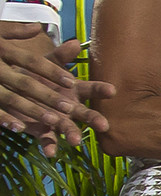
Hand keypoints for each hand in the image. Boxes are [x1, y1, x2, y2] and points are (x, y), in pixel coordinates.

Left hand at [0, 27, 112, 154]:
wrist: (13, 88)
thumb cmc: (32, 74)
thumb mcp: (44, 62)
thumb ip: (59, 56)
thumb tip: (75, 42)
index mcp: (72, 88)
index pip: (91, 89)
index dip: (101, 90)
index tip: (112, 91)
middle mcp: (69, 106)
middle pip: (84, 112)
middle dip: (94, 119)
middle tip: (104, 125)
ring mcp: (56, 119)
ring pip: (67, 128)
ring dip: (73, 134)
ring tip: (75, 141)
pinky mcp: (42, 130)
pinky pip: (46, 139)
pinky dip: (49, 146)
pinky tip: (50, 153)